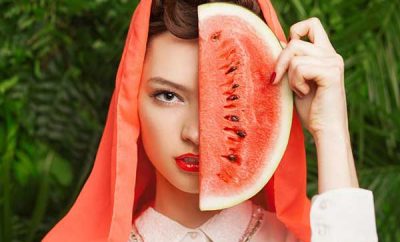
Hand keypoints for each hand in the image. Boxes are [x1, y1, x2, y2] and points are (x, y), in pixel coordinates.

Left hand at [271, 17, 358, 192]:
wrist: (325, 131)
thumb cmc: (311, 110)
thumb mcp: (295, 81)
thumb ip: (290, 63)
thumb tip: (277, 42)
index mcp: (325, 54)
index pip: (311, 25)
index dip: (293, 34)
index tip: (285, 59)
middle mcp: (332, 54)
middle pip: (295, 41)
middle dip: (281, 61)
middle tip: (278, 80)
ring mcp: (333, 61)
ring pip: (295, 56)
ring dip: (290, 77)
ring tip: (300, 91)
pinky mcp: (331, 71)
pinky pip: (300, 68)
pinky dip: (296, 83)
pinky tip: (305, 94)